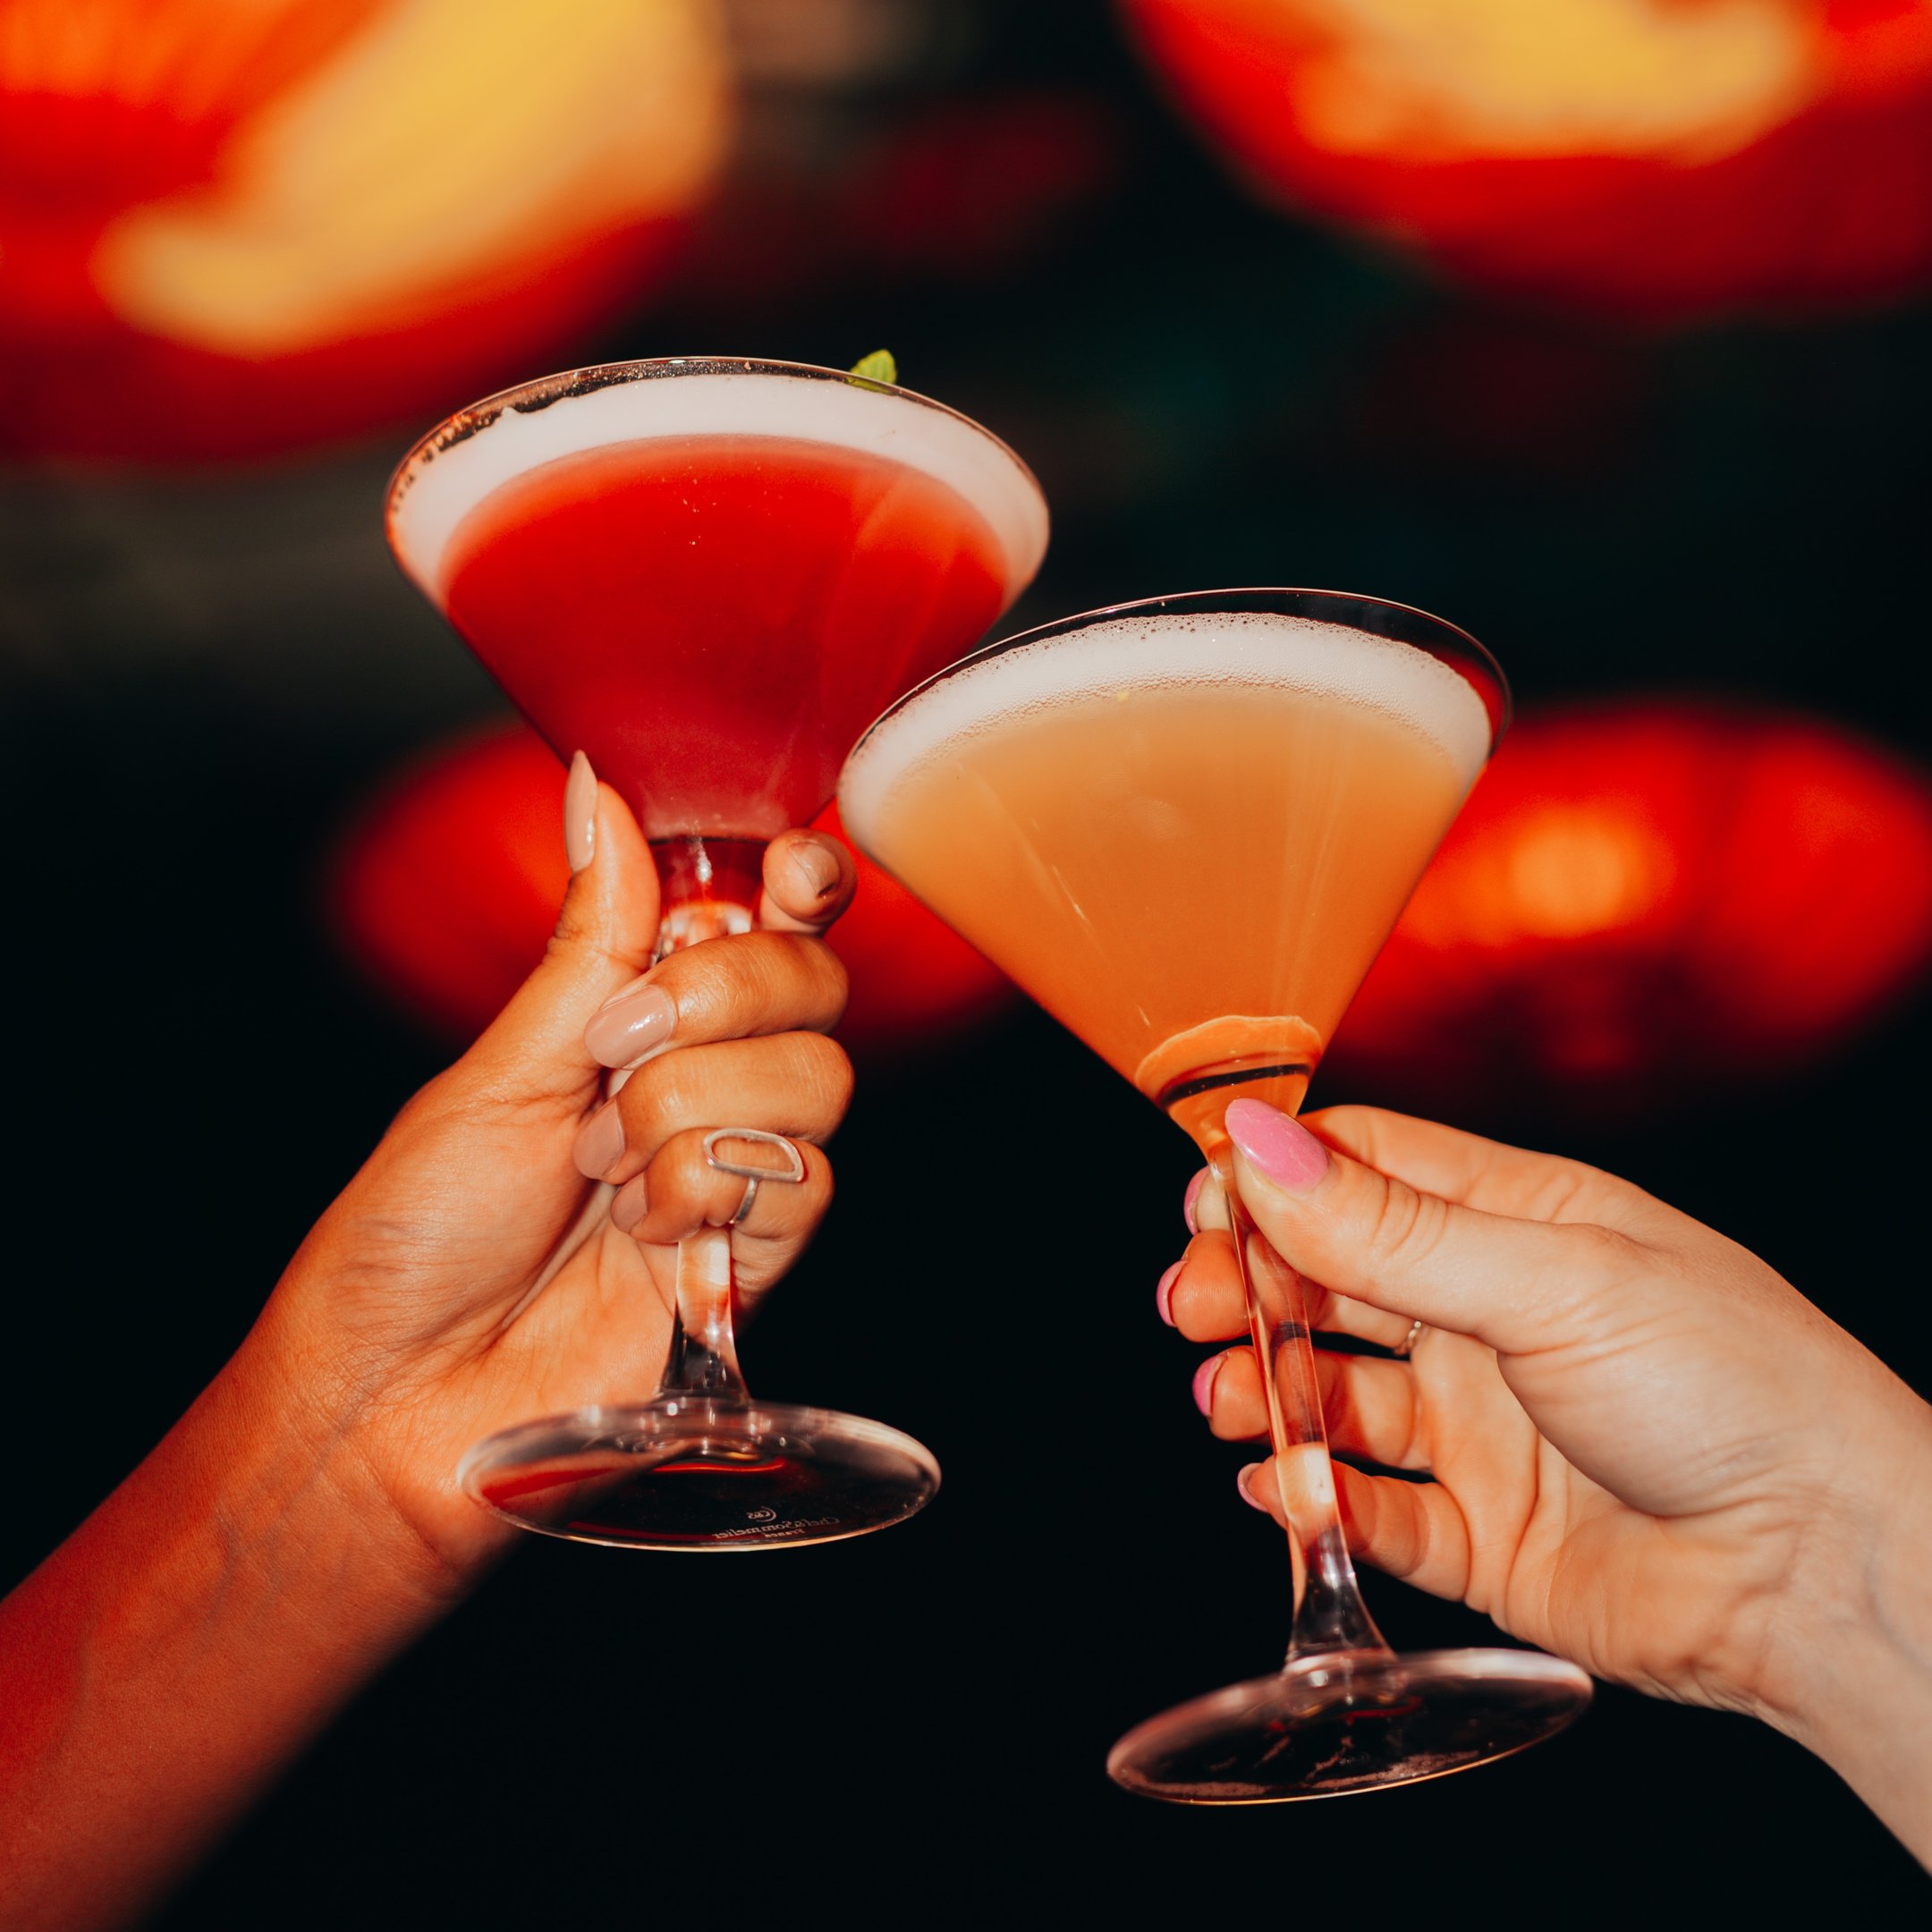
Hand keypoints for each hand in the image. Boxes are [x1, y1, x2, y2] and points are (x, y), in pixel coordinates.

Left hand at [250, 762, 857, 1587]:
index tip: (785, 871)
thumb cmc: (417, 1233)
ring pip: (819, 1073)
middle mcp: (706, 1078)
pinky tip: (639, 1227)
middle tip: (615, 1041)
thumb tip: (600, 792)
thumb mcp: (499, 1061)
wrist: (400, 1392)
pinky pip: (800, 1176)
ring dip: (688, 1105)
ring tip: (602, 1162)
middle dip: (719, 991)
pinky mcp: (759, 1252)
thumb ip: (588, 937)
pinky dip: (702, 1186)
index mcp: (643, 1012)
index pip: (769, 918)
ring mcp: (737, 1162)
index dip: (798, 880)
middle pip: (815, 979)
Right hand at [1163, 1101, 1931, 1831]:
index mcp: (1515, 1221)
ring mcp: (1482, 1426)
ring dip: (1267, 1393)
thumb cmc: (1732, 1386)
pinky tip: (1286, 1488)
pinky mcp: (1481, 1533)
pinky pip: (1370, 1508)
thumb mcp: (1550, 1281)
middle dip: (1247, 1289)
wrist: (1830, 1570)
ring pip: (1333, 1394)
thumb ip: (1387, 1230)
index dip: (1272, 1180)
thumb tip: (1254, 1144)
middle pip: (1325, 1279)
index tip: (1206, 1206)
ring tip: (1234, 1404)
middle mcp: (1488, 1315)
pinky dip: (1315, 1498)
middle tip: (1194, 1311)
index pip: (1358, 1168)